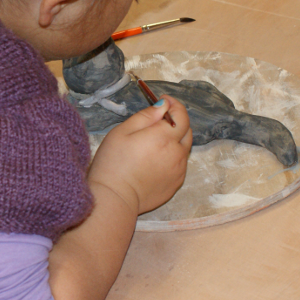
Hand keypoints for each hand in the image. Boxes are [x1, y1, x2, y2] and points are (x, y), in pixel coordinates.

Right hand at [88, 95, 191, 214]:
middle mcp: (177, 153)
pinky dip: (172, 157)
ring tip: (154, 144)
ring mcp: (179, 170)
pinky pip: (180, 164)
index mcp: (164, 137)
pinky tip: (155, 161)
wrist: (115, 198)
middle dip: (176, 121)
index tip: (164, 101)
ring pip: (184, 148)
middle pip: (186, 131)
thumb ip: (146, 116)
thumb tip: (164, 105)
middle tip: (158, 121)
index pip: (182, 115)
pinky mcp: (176, 183)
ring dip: (175, 140)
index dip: (175, 105)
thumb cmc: (113, 163)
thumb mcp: (122, 132)